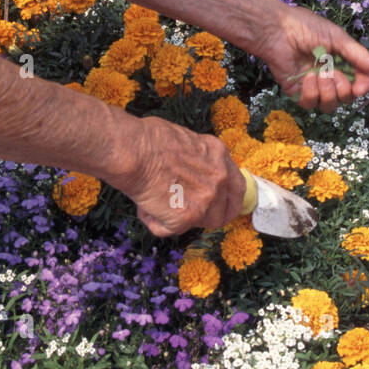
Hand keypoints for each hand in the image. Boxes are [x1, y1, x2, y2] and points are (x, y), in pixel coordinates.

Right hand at [116, 115, 245, 237]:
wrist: (131, 150)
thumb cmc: (146, 139)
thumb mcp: (185, 140)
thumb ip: (197, 160)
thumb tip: (189, 173)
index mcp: (219, 155)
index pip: (237, 187)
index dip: (226, 201)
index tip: (217, 206)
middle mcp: (219, 178)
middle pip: (224, 212)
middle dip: (205, 216)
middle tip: (183, 211)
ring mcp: (205, 199)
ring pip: (199, 224)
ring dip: (178, 218)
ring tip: (157, 201)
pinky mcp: (187, 217)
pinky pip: (170, 229)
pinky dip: (154, 222)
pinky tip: (144, 204)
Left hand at [256, 5, 368, 113]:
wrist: (276, 30)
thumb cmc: (306, 27)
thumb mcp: (337, 38)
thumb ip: (358, 55)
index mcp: (343, 62)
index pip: (360, 83)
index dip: (363, 87)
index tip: (360, 87)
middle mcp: (330, 76)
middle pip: (347, 98)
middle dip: (343, 90)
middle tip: (333, 74)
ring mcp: (314, 86)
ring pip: (330, 105)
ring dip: (327, 92)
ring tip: (319, 75)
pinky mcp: (298, 92)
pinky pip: (310, 105)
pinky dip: (311, 93)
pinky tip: (307, 78)